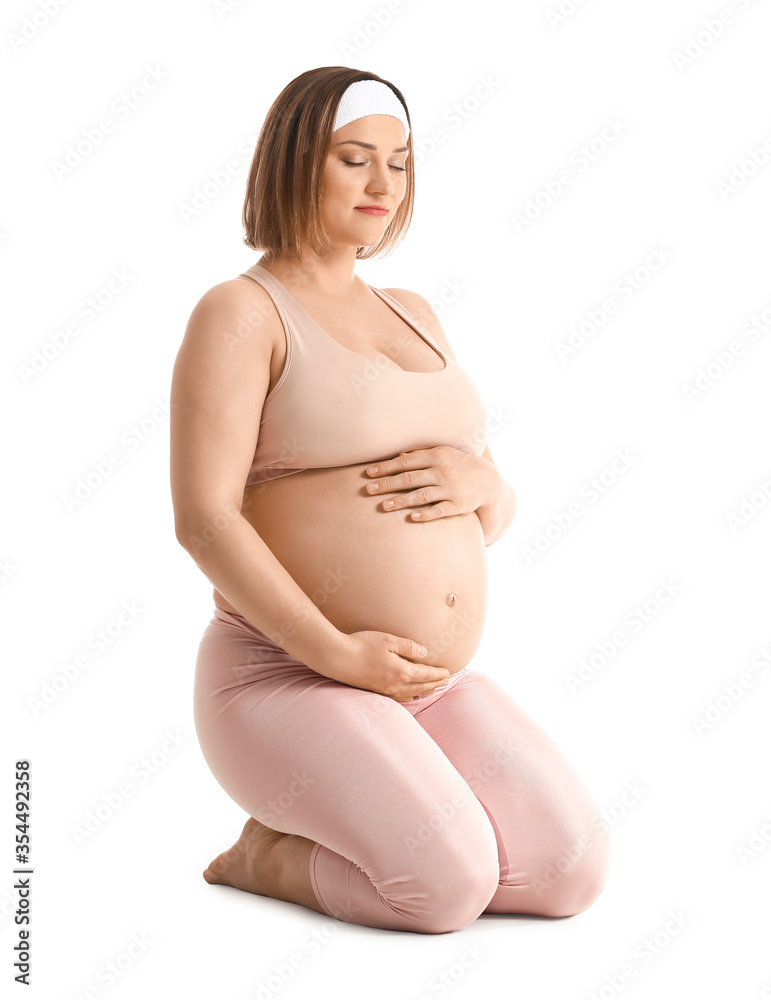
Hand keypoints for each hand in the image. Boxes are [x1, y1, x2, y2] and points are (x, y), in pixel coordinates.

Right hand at [312, 630, 451, 702]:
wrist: (337, 658)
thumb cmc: (362, 645)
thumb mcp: (388, 640)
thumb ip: (408, 647)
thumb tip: (424, 653)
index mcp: (402, 672)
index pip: (427, 675)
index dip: (439, 674)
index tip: (449, 672)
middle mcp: (396, 685)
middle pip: (421, 686)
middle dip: (435, 684)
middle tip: (446, 682)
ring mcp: (385, 689)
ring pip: (411, 694)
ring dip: (424, 691)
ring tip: (433, 690)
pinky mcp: (375, 690)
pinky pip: (398, 697)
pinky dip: (409, 697)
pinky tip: (409, 696)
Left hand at [363, 446, 501, 521]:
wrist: (488, 480)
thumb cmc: (458, 464)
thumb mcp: (442, 453)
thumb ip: (420, 454)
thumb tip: (396, 455)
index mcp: (436, 456)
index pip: (405, 461)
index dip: (386, 467)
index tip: (369, 473)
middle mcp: (442, 472)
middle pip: (409, 478)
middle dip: (387, 484)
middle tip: (368, 490)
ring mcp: (450, 490)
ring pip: (421, 495)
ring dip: (401, 501)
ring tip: (383, 506)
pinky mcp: (458, 506)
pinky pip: (439, 511)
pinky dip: (426, 514)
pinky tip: (412, 518)